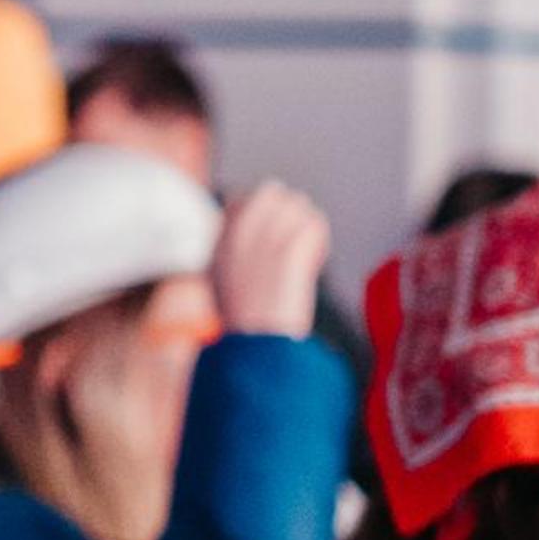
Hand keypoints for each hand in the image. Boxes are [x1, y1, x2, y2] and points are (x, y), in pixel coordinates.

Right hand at [212, 182, 330, 340]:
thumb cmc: (242, 323)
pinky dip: (319, 243)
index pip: (245, 197)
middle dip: (289, 215)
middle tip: (294, 245)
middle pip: (274, 192)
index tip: (273, 240)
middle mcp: (239, 231)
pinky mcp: (290, 249)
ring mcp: (265, 237)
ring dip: (306, 228)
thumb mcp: (222, 280)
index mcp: (220, 237)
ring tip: (304, 257)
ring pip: (299, 206)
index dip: (267, 215)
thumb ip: (233, 252)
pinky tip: (313, 264)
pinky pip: (315, 225)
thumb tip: (252, 240)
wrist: (254, 347)